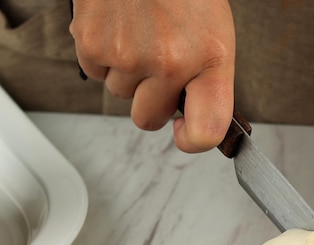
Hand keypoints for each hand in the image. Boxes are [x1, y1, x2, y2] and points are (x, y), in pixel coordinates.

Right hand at [70, 0, 235, 151]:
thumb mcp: (216, 37)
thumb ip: (209, 84)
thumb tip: (191, 122)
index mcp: (210, 61)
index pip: (206, 130)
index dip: (193, 140)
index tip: (186, 133)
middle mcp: (169, 63)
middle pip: (149, 120)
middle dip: (153, 101)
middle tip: (160, 67)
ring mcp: (127, 56)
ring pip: (121, 96)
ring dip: (129, 75)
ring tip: (142, 35)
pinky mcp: (92, 43)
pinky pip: (96, 74)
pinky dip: (106, 57)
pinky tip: (122, 29)